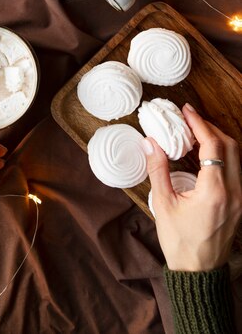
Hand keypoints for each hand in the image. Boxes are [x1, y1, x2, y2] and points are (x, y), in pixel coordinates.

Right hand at [144, 104, 241, 271]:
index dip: (199, 123)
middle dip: (210, 127)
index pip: (212, 145)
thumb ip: (158, 169)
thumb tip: (150, 142)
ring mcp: (241, 198)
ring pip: (237, 156)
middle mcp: (234, 192)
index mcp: (215, 191)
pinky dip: (223, 154)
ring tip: (197, 131)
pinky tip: (205, 153)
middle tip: (190, 118)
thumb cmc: (180, 241)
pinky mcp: (240, 202)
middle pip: (230, 145)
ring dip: (218, 139)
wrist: (198, 272)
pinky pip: (236, 169)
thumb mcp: (164, 204)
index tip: (186, 111)